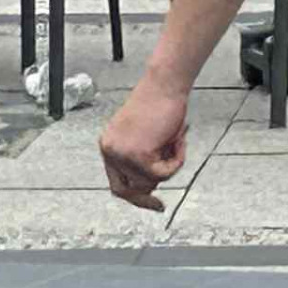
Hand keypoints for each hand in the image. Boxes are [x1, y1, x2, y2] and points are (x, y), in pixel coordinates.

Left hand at [101, 75, 188, 211]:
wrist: (165, 83)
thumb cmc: (160, 102)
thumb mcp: (145, 136)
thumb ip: (142, 160)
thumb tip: (151, 186)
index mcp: (109, 145)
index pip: (117, 184)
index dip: (135, 198)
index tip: (153, 204)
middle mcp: (110, 150)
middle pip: (130, 190)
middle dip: (151, 191)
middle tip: (164, 199)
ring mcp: (121, 154)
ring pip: (150, 182)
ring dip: (169, 166)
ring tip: (176, 141)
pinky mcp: (137, 154)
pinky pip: (163, 174)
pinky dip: (176, 161)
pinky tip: (177, 140)